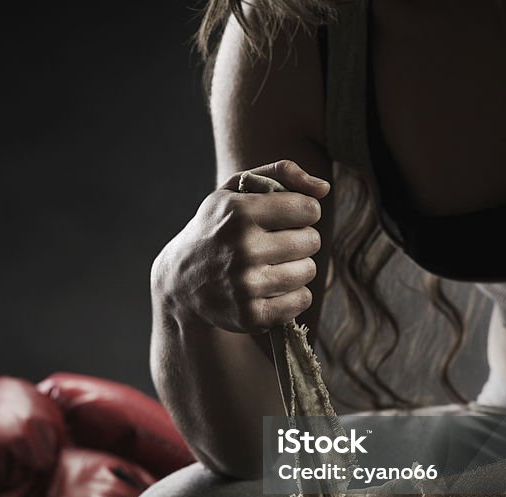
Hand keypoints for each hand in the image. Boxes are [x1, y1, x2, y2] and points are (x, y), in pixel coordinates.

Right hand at [151, 160, 329, 333]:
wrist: (180, 281)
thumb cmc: (217, 227)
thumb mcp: (235, 189)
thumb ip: (281, 172)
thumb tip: (324, 188)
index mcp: (240, 213)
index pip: (308, 209)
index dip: (303, 211)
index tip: (287, 217)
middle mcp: (243, 249)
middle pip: (312, 241)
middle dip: (300, 240)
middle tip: (277, 243)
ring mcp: (246, 285)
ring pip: (308, 271)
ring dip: (297, 267)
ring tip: (273, 265)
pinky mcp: (251, 315)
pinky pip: (302, 301)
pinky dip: (293, 295)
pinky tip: (272, 287)